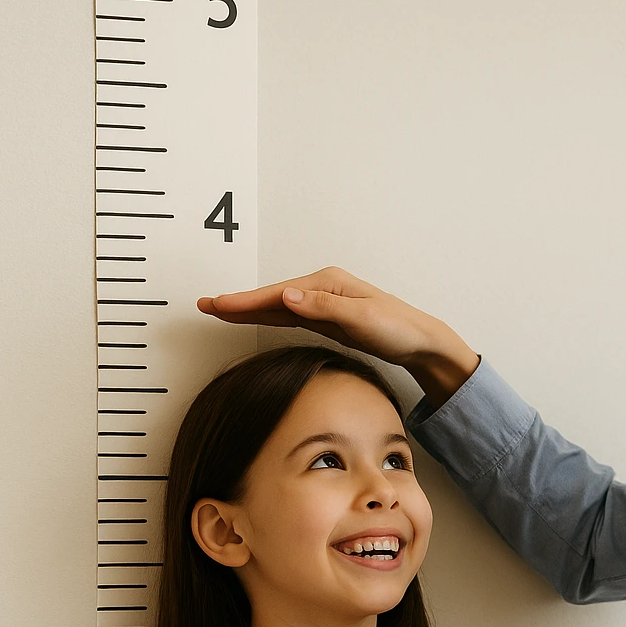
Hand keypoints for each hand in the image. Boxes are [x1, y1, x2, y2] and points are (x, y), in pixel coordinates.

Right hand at [197, 266, 478, 404]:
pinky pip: (288, 316)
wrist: (420, 341)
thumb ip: (323, 308)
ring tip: (219, 311)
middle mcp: (321, 289)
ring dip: (248, 309)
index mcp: (326, 284)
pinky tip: (255, 319)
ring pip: (276, 306)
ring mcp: (323, 303)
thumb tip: (287, 298)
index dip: (244, 301)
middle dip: (237, 302)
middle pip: (270, 297)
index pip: (276, 295)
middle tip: (205, 305)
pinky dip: (267, 317)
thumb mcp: (361, 319)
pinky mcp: (327, 318)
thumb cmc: (397, 329)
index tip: (217, 305)